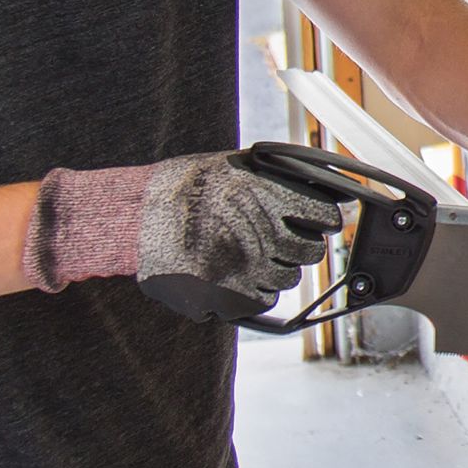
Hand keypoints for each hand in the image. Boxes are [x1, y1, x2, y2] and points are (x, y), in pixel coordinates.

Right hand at [23, 153, 342, 307]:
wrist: (136, 218)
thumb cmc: (186, 188)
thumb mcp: (237, 167)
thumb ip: (284, 178)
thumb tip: (332, 185)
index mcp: (269, 200)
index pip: (325, 216)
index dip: (324, 219)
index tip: (317, 220)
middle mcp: (263, 236)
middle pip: (310, 251)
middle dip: (300, 245)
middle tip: (274, 237)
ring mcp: (247, 270)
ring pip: (287, 278)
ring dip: (274, 267)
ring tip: (243, 251)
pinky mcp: (230, 299)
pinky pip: (262, 300)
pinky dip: (253, 289)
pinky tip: (233, 270)